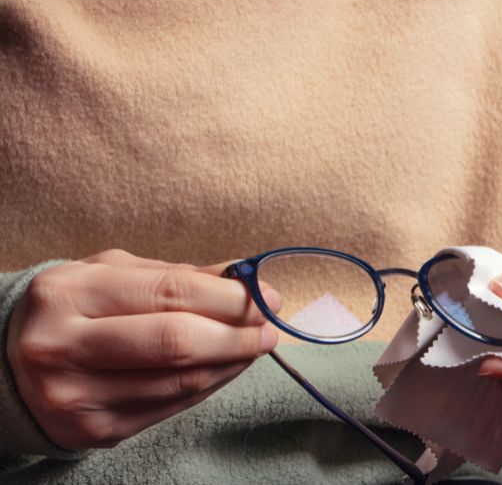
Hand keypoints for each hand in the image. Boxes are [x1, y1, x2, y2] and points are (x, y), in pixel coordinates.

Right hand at [7, 249, 279, 449]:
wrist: (9, 365)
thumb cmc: (75, 308)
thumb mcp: (112, 274)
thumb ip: (175, 274)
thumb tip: (243, 276)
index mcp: (68, 294)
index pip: (170, 294)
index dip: (229, 296)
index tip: (266, 295)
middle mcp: (64, 348)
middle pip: (177, 343)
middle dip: (238, 334)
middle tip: (269, 326)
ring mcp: (76, 398)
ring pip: (181, 382)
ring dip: (232, 363)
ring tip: (255, 344)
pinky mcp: (94, 432)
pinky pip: (172, 407)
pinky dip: (210, 385)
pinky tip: (226, 367)